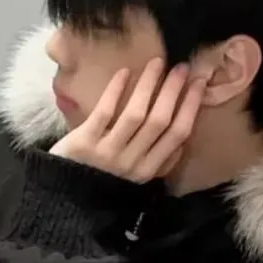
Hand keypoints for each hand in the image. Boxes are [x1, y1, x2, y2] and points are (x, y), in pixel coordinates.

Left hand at [50, 59, 206, 182]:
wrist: (62, 199)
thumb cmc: (101, 181)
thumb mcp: (134, 176)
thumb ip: (157, 159)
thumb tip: (181, 133)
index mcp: (148, 170)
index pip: (178, 135)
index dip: (191, 106)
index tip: (199, 83)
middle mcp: (132, 162)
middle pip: (160, 121)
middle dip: (173, 91)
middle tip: (180, 67)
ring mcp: (108, 152)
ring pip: (136, 114)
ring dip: (148, 86)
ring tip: (156, 63)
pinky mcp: (85, 143)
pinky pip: (105, 112)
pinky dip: (116, 91)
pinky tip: (125, 73)